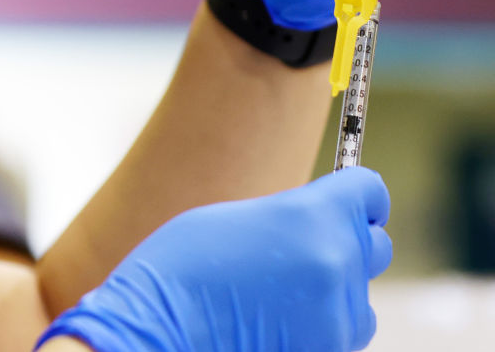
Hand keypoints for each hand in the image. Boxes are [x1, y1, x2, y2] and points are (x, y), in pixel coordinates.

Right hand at [35, 167, 391, 351]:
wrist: (156, 333)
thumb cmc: (180, 269)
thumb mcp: (234, 219)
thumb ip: (289, 217)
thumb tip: (316, 223)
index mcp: (310, 216)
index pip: (369, 193)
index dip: (359, 196)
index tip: (353, 203)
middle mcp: (334, 262)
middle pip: (373, 245)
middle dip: (346, 243)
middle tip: (305, 250)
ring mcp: (336, 316)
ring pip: (359, 296)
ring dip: (334, 291)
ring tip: (279, 294)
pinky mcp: (328, 351)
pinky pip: (342, 332)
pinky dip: (319, 325)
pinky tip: (275, 320)